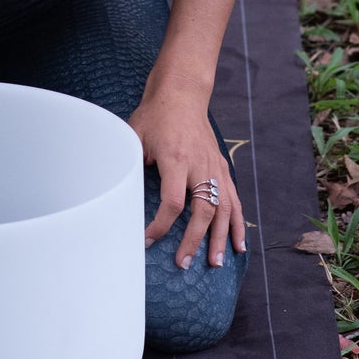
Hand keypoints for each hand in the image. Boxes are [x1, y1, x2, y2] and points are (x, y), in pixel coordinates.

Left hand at [128, 91, 244, 268]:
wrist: (182, 94)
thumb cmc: (155, 115)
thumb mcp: (135, 135)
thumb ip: (131, 163)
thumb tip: (119, 193)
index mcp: (176, 158)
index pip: (172, 201)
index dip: (160, 225)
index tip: (148, 240)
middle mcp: (199, 165)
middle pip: (202, 210)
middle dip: (194, 240)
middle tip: (183, 264)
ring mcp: (214, 167)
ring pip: (224, 208)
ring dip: (221, 238)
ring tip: (216, 263)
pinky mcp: (221, 166)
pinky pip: (234, 199)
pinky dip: (237, 223)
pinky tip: (239, 245)